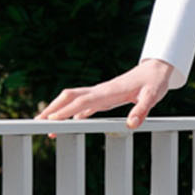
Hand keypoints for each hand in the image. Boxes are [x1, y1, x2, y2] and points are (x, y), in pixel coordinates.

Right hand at [37, 59, 174, 131]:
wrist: (156, 70)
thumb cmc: (154, 82)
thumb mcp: (152, 97)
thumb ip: (142, 110)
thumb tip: (132, 124)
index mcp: (109, 91)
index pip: (82, 101)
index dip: (66, 110)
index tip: (52, 119)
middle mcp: (100, 91)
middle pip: (69, 97)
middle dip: (52, 108)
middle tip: (37, 122)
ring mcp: (101, 93)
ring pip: (73, 100)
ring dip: (58, 110)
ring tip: (46, 123)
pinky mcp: (105, 97)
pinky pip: (84, 105)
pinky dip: (73, 113)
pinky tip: (69, 123)